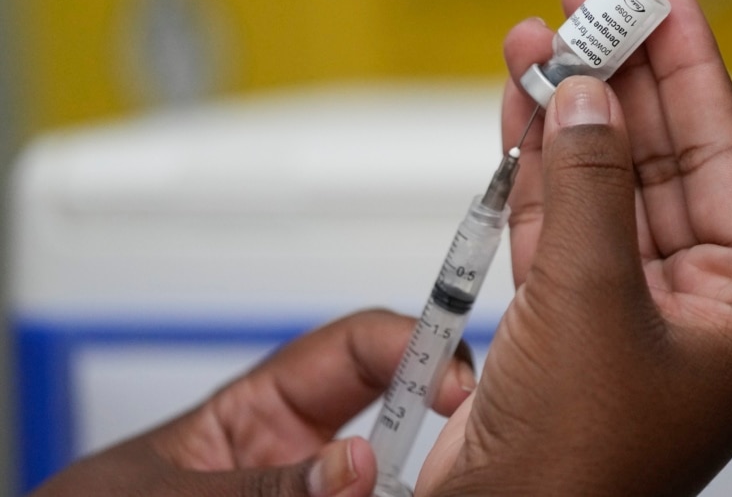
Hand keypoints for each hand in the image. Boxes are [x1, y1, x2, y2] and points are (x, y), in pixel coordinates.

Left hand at [29, 310, 475, 496]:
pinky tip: (417, 492)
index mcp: (261, 407)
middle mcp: (299, 453)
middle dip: (436, 418)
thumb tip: (350, 465)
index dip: (411, 347)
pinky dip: (392, 492)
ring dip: (418, 478)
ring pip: (385, 477)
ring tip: (439, 479)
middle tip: (468, 441)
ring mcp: (311, 490)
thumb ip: (258, 481)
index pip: (355, 351)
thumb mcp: (164, 492)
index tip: (452, 378)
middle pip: (394, 418)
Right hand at [417, 0, 731, 495]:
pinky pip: (563, 221)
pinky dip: (539, 171)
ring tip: (539, 44)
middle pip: (663, 160)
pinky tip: (521, 115)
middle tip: (593, 10)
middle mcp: (700, 302)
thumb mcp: (591, 302)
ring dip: (568, 118)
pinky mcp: (573, 317)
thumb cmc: (577, 467)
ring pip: (605, 185)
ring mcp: (633, 308)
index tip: (667, 3)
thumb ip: (590, 187)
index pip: (726, 157)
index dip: (693, 70)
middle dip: (623, 83)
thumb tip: (582, 100)